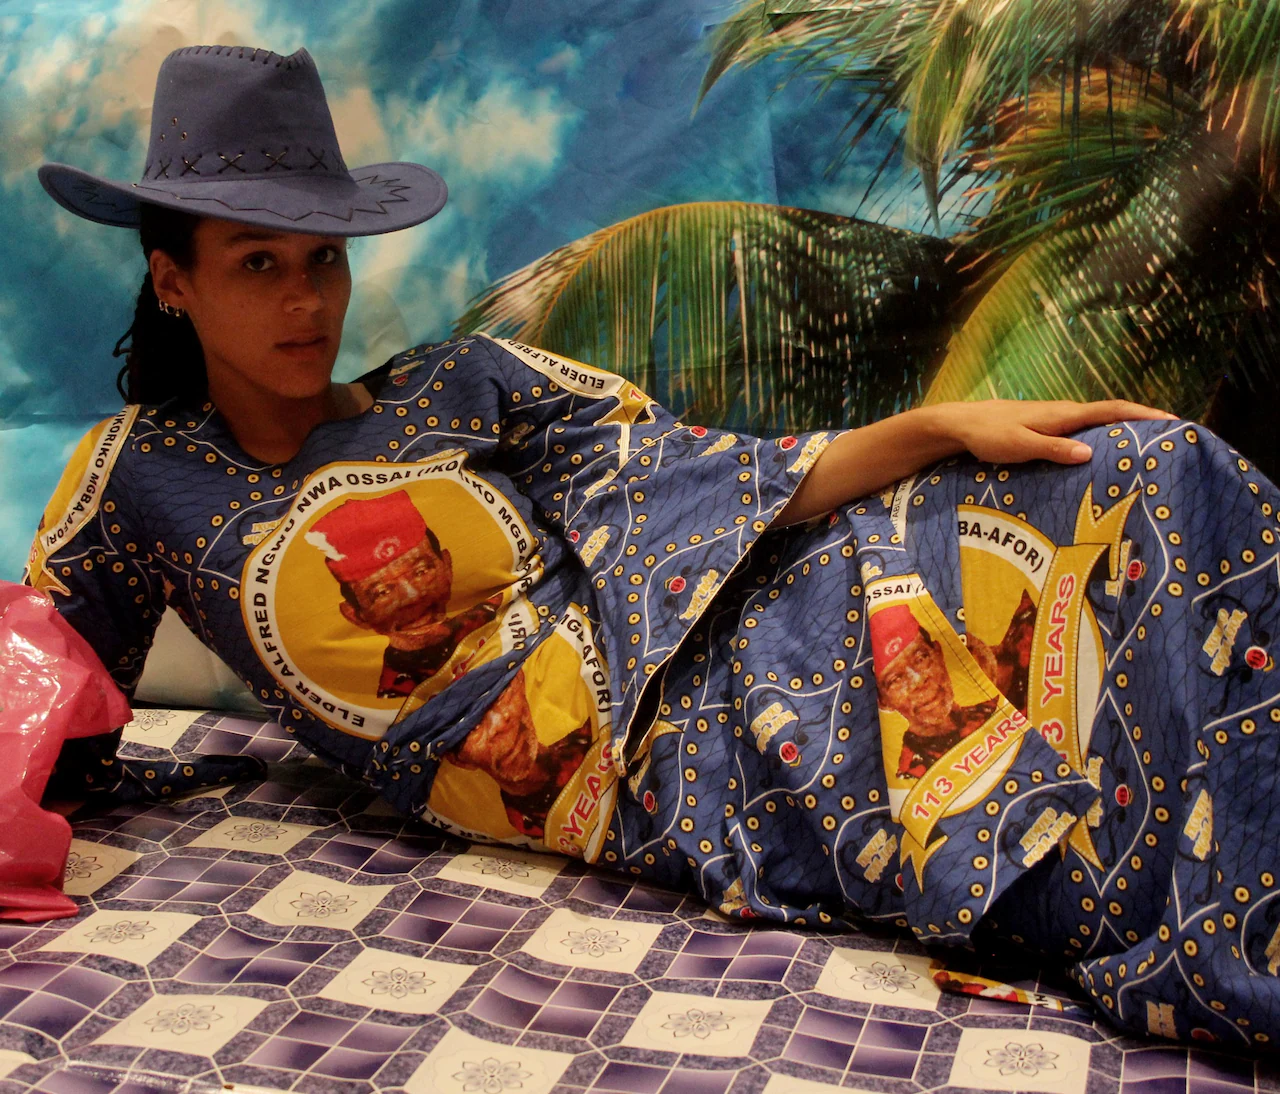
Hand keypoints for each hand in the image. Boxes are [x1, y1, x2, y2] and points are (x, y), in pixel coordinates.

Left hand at [933, 399, 1177, 465]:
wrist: (961, 424)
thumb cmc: (989, 434)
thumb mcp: (1020, 445)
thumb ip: (1053, 449)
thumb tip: (1089, 453)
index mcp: (1064, 414)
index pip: (1112, 410)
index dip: (1143, 414)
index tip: (1172, 420)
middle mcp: (1065, 413)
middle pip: (1111, 416)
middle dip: (1142, 424)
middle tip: (1170, 441)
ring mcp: (1056, 420)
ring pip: (1097, 425)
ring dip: (1122, 433)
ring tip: (1146, 452)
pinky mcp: (1046, 429)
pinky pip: (1082, 432)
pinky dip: (1100, 439)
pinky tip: (1104, 456)